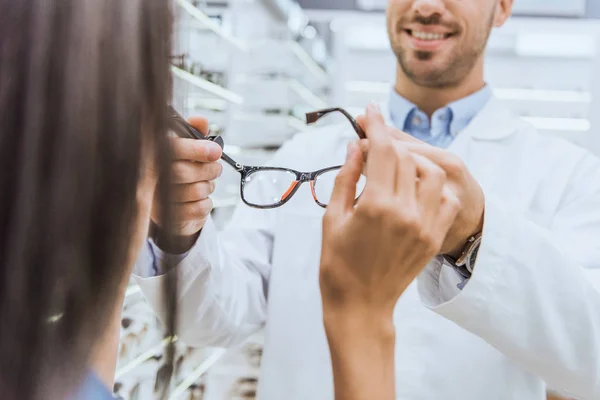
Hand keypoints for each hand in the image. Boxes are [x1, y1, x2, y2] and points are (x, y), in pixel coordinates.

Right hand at [151, 116, 222, 252]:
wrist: (171, 207)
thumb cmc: (179, 172)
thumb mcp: (185, 150)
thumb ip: (194, 134)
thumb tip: (201, 120)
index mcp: (153, 157)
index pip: (172, 149)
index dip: (196, 149)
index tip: (216, 151)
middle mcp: (151, 179)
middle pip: (184, 172)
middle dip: (208, 170)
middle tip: (215, 168)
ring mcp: (158, 201)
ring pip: (195, 191)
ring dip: (208, 187)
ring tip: (205, 184)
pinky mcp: (169, 220)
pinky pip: (199, 209)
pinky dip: (207, 203)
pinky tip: (200, 199)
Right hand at [320, 104, 459, 320]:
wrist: (360, 305)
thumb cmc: (337, 264)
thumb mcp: (332, 218)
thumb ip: (345, 178)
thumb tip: (354, 146)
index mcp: (376, 205)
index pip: (381, 150)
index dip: (375, 125)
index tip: (369, 110)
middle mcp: (405, 212)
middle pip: (405, 157)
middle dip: (388, 142)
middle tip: (370, 143)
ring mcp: (424, 225)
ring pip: (432, 172)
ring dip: (413, 161)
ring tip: (393, 166)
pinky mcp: (433, 237)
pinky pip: (445, 199)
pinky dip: (432, 186)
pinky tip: (414, 187)